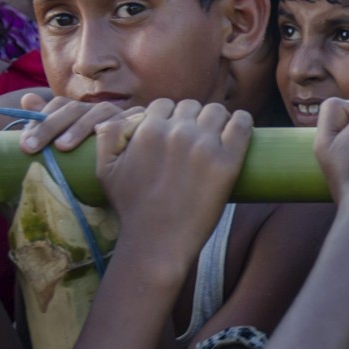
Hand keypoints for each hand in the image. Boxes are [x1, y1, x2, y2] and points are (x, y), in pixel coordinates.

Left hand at [17, 93, 131, 153]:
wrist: (136, 172)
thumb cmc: (98, 159)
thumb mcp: (70, 144)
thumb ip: (48, 122)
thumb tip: (26, 98)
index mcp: (83, 113)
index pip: (59, 105)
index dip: (41, 121)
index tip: (25, 143)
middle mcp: (101, 110)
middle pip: (75, 108)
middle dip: (50, 125)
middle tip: (30, 147)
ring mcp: (122, 116)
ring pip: (99, 112)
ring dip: (79, 128)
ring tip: (62, 147)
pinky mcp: (140, 125)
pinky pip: (127, 123)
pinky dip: (115, 129)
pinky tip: (104, 143)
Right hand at [95, 99, 250, 252]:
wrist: (158, 242)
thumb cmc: (132, 208)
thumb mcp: (105, 171)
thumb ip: (107, 138)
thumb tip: (107, 118)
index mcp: (149, 130)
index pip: (164, 105)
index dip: (168, 118)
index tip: (174, 132)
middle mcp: (177, 133)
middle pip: (192, 106)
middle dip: (192, 119)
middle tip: (195, 139)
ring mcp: (205, 146)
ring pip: (217, 111)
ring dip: (216, 120)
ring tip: (216, 136)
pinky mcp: (228, 161)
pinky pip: (242, 123)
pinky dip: (242, 121)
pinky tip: (238, 127)